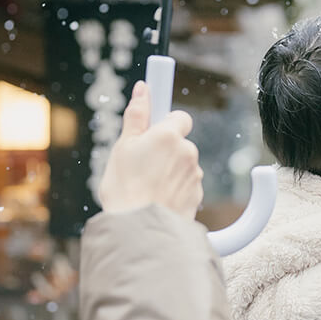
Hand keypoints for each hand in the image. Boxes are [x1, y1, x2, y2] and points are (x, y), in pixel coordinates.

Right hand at [96, 81, 203, 218]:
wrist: (138, 231)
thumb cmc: (125, 187)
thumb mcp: (123, 147)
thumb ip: (137, 116)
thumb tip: (143, 88)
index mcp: (169, 136)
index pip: (179, 117)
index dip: (166, 123)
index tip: (156, 128)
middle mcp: (188, 152)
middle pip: (180, 144)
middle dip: (165, 151)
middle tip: (141, 165)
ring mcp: (195, 175)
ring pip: (183, 166)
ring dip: (169, 172)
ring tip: (147, 188)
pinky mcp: (197, 196)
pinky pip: (186, 186)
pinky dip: (175, 191)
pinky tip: (157, 200)